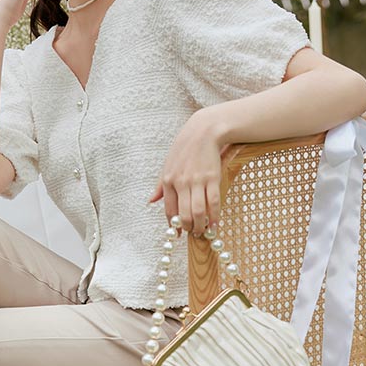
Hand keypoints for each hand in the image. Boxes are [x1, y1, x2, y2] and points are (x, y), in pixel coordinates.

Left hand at [148, 109, 227, 233]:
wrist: (203, 132)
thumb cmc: (184, 149)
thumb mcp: (167, 165)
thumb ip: (160, 186)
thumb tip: (151, 201)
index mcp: (168, 181)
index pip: (169, 210)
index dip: (174, 225)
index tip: (177, 233)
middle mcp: (181, 183)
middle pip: (184, 214)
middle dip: (188, 229)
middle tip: (192, 234)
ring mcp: (197, 181)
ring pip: (199, 211)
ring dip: (201, 226)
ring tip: (202, 231)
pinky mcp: (212, 178)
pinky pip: (213, 202)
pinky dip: (215, 216)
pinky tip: (215, 224)